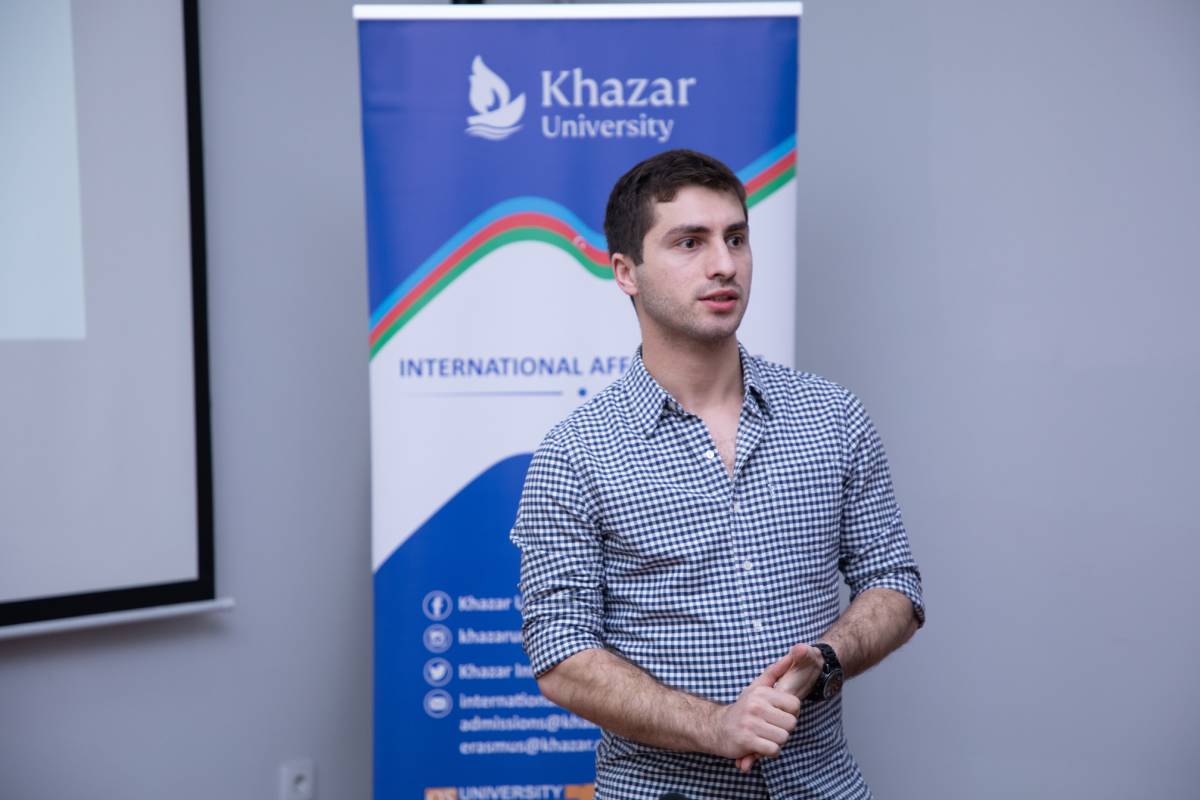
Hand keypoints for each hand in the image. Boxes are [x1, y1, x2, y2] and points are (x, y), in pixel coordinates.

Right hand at [708, 651, 801, 766]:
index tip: (778, 715)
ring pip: (783, 738)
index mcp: (761, 693)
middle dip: (784, 729)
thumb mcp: (756, 687)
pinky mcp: (746, 741)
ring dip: (776, 741)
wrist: (716, 728)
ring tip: (765, 736)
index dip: (790, 713)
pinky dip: (769, 752)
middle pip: (791, 723)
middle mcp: (756, 706)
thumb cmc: (742, 708)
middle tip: (770, 727)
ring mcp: (750, 724)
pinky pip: (773, 750)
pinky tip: (760, 746)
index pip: (795, 705)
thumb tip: (790, 656)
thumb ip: (774, 672)